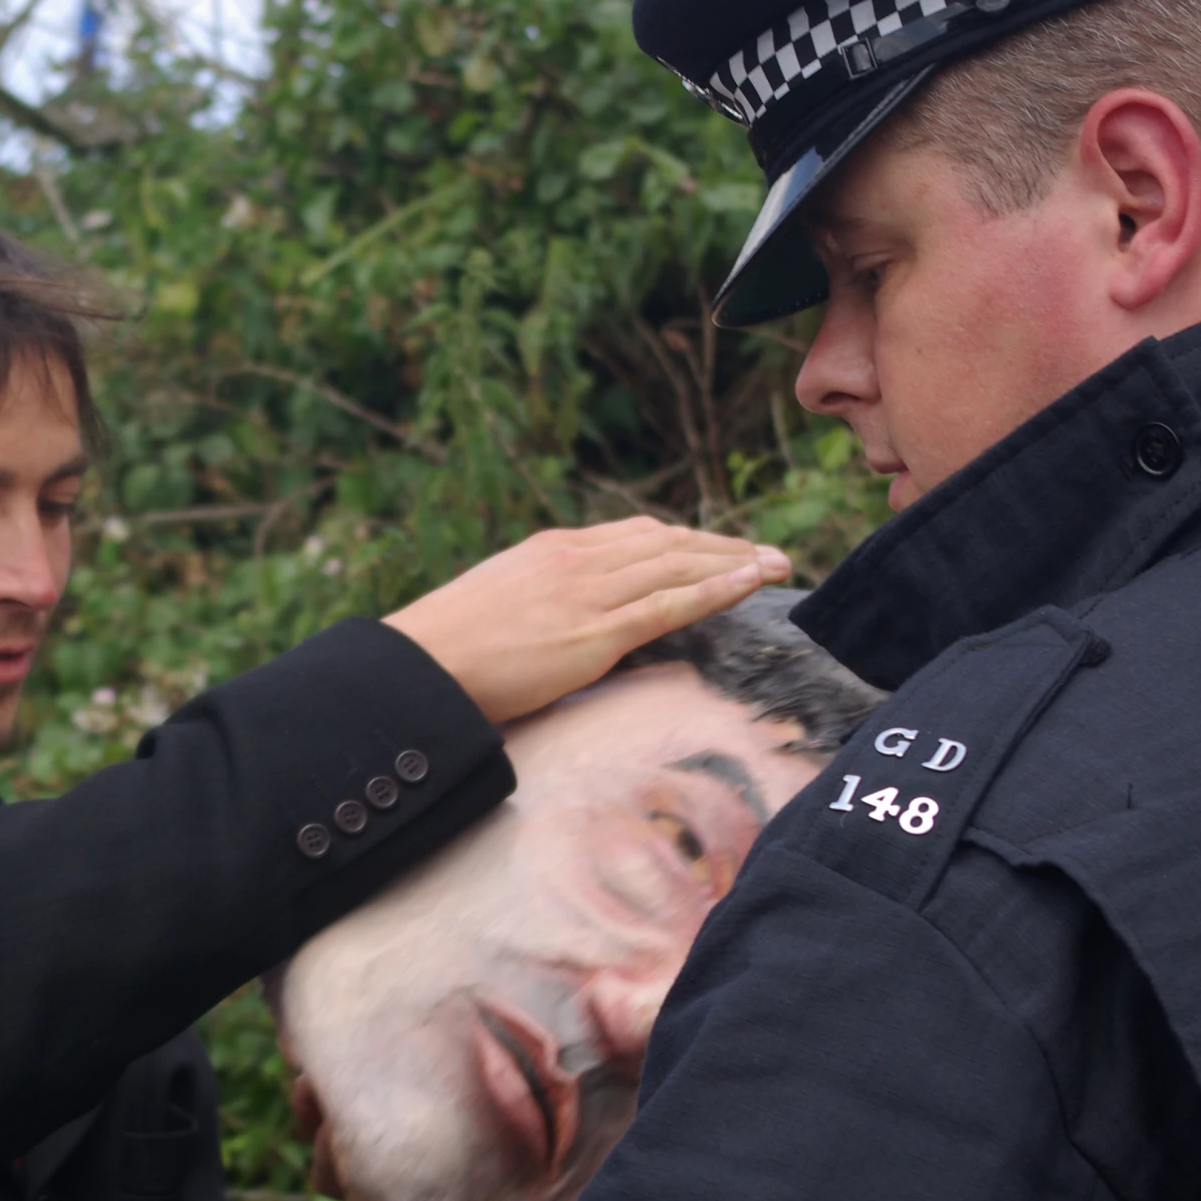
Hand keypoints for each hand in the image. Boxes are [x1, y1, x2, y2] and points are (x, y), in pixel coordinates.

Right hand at [384, 518, 789, 722]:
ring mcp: (589, 592)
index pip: (639, 535)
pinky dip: (717, 590)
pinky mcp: (595, 632)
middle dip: (726, 546)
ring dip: (736, 563)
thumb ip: (543, 596)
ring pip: (679, 566)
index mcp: (555, 548)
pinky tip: (750, 584)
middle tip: (770, 554)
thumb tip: (565, 615)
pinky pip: (670, 604)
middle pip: (670, 542)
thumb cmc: (450, 647)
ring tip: (776, 567)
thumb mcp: (502, 600)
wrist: (423, 664)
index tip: (722, 548)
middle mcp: (579, 558)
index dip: (689, 541)